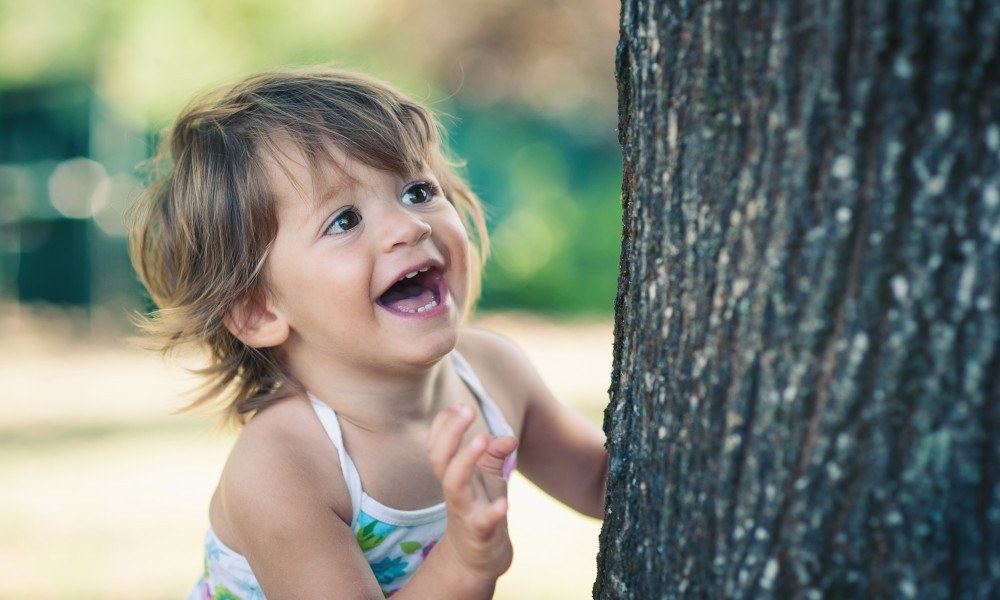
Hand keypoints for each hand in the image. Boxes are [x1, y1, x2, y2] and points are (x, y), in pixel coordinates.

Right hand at [427, 405, 518, 580]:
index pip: (437, 444)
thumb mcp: (488, 479)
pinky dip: (492, 511)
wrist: (476, 559)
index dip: (444, 423)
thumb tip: (509, 437)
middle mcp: (454, 490)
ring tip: (481, 440)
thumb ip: (495, 455)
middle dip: (450, 432)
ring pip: (454, 485)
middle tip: (466, 409)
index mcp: (452, 473)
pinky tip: (505, 502)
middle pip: (440, 458)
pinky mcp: (480, 534)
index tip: (460, 406)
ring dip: (465, 461)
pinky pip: (482, 521)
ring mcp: (464, 511)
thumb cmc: (479, 510)